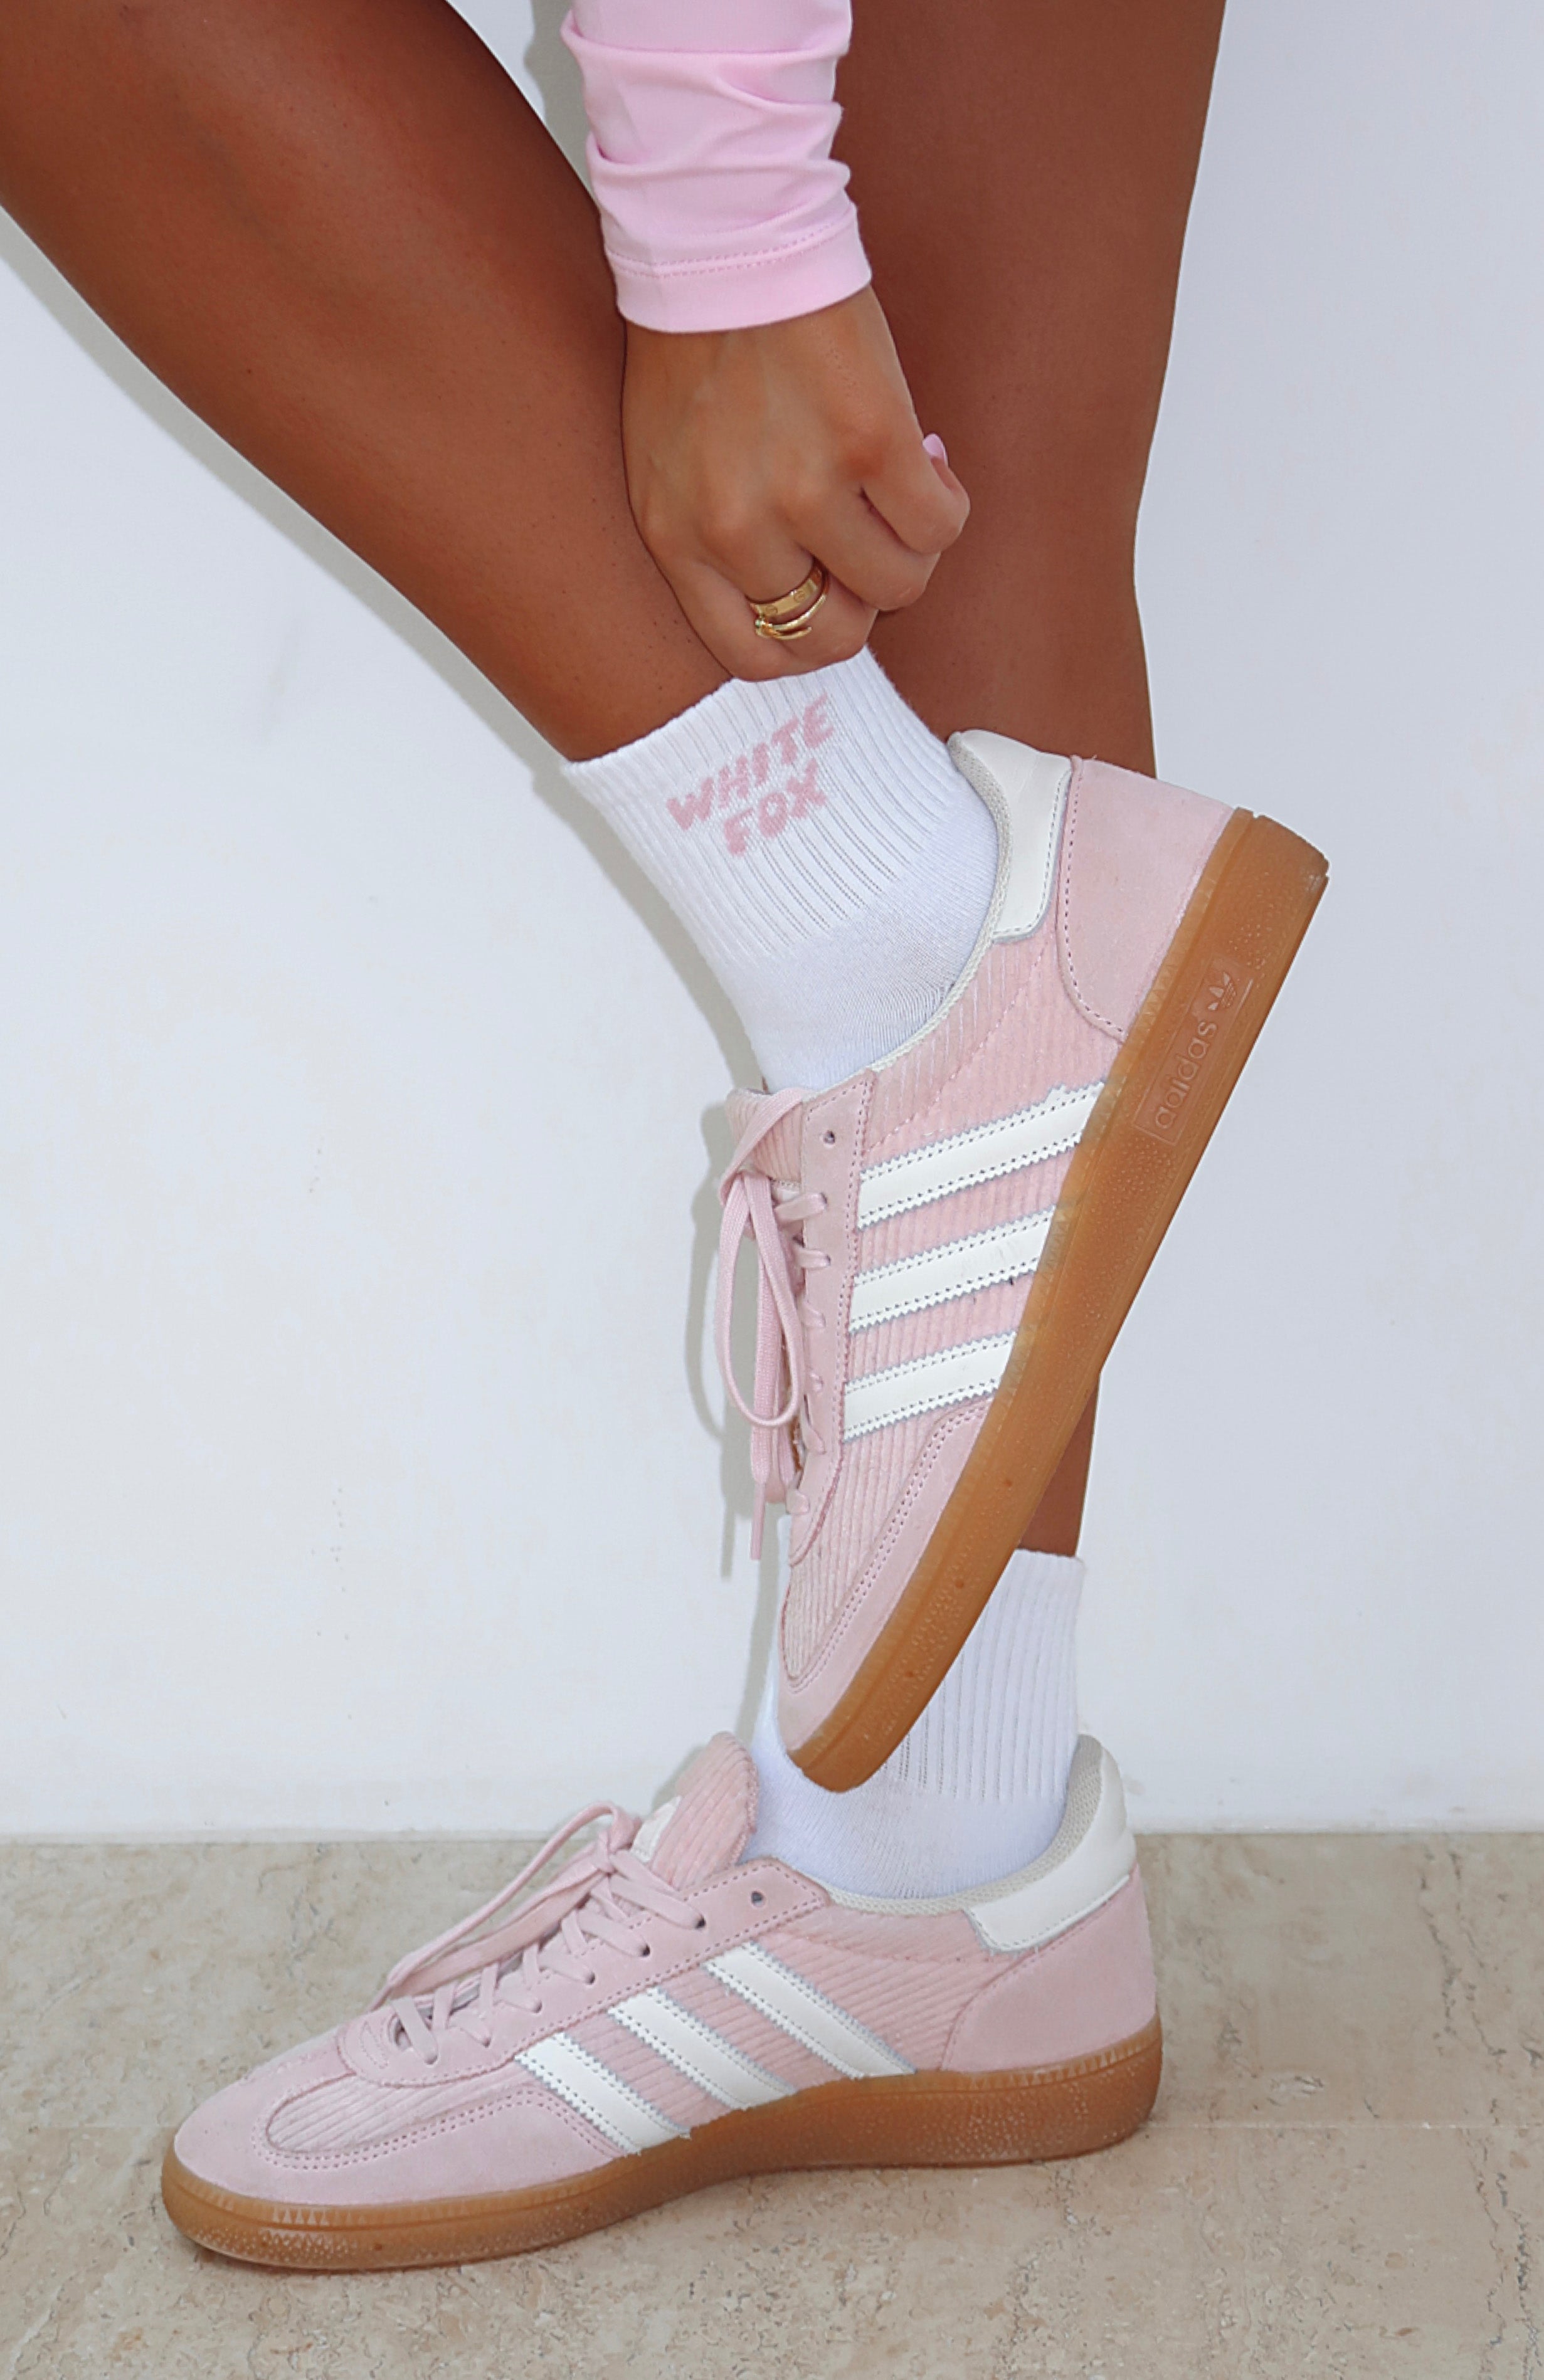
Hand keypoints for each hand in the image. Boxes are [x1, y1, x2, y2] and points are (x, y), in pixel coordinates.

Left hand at [622, 286, 968, 679]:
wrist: (724, 237)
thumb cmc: (695, 343)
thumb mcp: (669, 464)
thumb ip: (713, 535)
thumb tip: (805, 583)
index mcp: (679, 539)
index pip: (753, 656)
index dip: (805, 639)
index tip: (826, 597)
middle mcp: (737, 529)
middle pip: (834, 633)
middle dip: (863, 598)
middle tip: (869, 540)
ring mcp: (806, 491)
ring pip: (898, 584)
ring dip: (912, 547)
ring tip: (900, 490)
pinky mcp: (872, 445)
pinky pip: (939, 525)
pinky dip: (946, 502)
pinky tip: (928, 458)